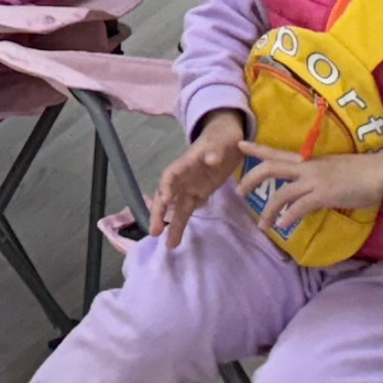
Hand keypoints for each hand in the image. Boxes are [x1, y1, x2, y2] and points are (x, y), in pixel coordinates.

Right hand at [149, 112, 248, 243]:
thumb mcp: (222, 140)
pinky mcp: (200, 192)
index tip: (164, 200)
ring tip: (168, 245)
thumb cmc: (223, 136)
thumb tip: (210, 158)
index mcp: (186, 162)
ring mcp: (191, 185)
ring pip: (177, 207)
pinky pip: (189, 209)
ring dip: (172, 224)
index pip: (171, 174)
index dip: (165, 186)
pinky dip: (182, 222)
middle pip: (167, 195)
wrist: (228, 137)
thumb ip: (216, 149)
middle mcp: (184, 176)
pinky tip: (177, 238)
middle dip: (160, 212)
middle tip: (154, 232)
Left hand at [239, 142, 382, 241]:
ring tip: (262, 225)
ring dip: (269, 210)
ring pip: (281, 193)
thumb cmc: (360, 171)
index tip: (239, 145)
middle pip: (270, 167)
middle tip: (239, 192)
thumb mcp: (331, 169)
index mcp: (308, 160)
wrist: (380, 172)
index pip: (277, 151)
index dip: (257, 148)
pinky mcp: (324, 195)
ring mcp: (315, 180)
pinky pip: (299, 206)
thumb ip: (315, 176)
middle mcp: (307, 167)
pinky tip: (283, 225)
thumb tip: (307, 188)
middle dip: (251, 178)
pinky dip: (288, 216)